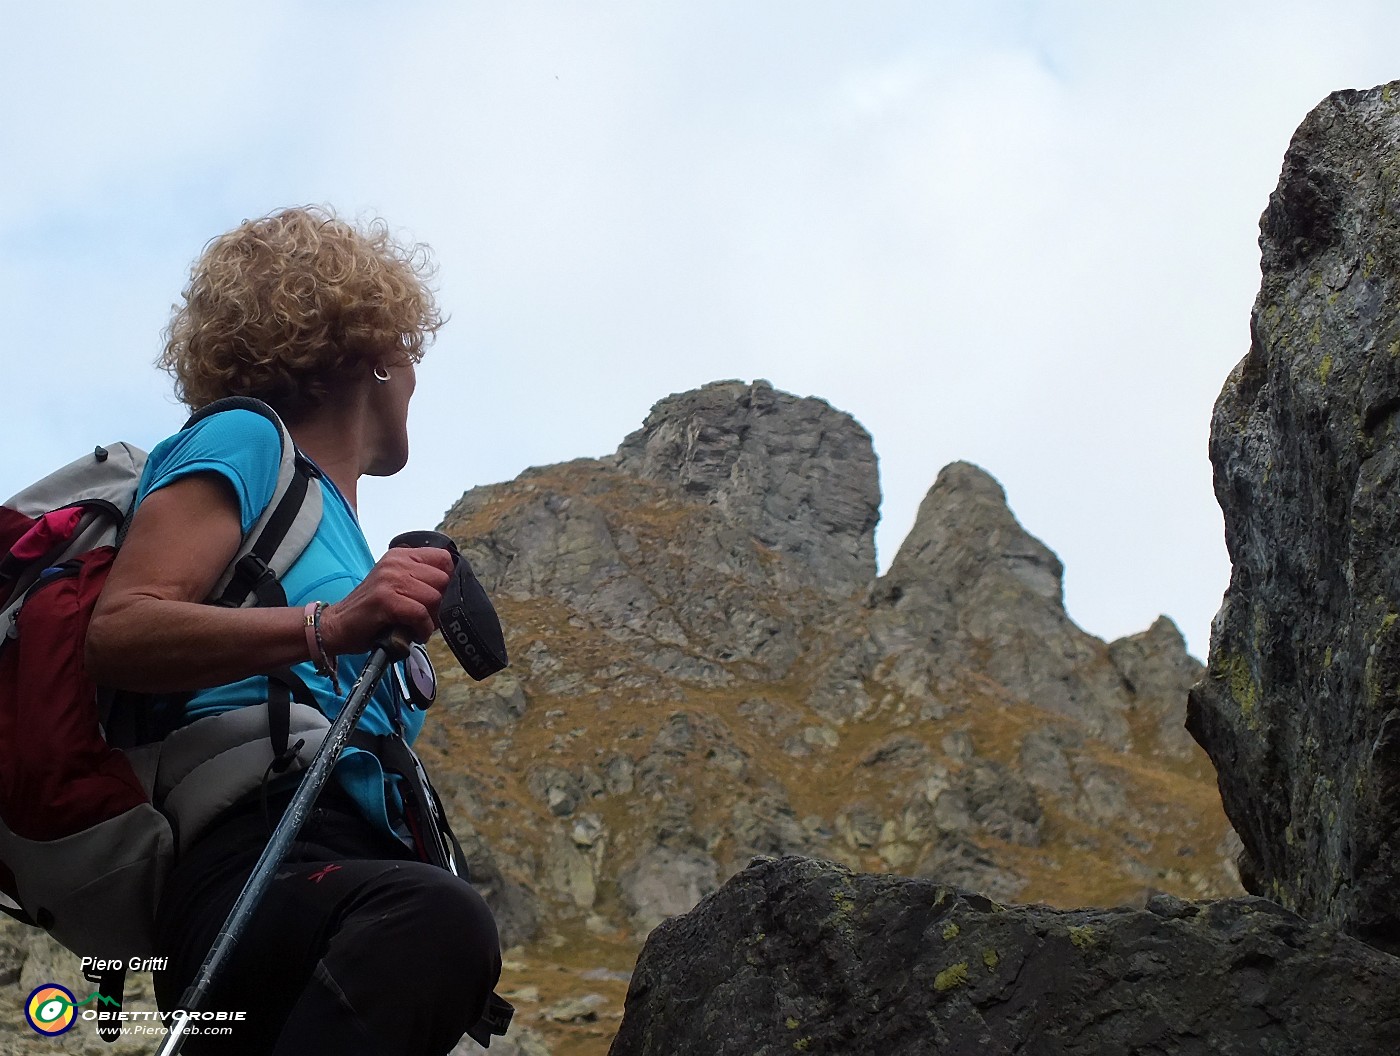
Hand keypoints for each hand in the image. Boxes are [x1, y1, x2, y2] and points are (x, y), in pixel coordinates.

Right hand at [317, 546, 454, 653]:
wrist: (337, 626)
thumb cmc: (372, 611)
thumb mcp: (397, 585)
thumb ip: (421, 580)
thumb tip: (454, 590)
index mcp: (401, 555)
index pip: (444, 559)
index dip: (448, 582)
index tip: (440, 599)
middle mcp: (396, 562)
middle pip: (442, 580)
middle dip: (440, 604)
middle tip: (426, 618)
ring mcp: (390, 579)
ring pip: (434, 597)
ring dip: (431, 619)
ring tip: (418, 627)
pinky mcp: (385, 599)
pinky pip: (420, 614)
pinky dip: (422, 629)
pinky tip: (414, 634)